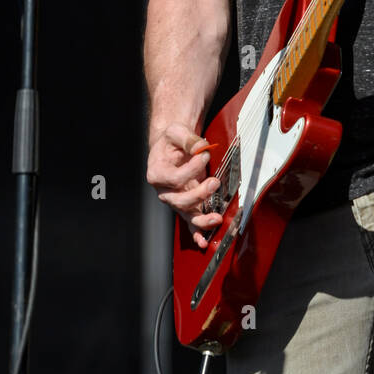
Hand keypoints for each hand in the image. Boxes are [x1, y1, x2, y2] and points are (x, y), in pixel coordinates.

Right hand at [146, 122, 223, 249]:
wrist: (171, 147)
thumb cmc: (172, 141)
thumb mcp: (176, 132)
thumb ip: (188, 138)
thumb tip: (201, 147)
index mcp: (157, 173)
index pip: (174, 178)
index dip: (190, 169)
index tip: (204, 155)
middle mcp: (164, 191)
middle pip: (180, 200)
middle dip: (199, 194)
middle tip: (214, 182)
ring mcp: (175, 200)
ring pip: (187, 214)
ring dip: (202, 218)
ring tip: (217, 217)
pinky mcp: (186, 205)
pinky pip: (190, 222)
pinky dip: (197, 232)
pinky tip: (203, 241)